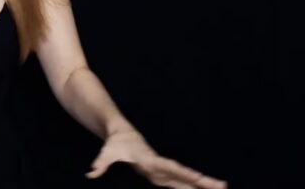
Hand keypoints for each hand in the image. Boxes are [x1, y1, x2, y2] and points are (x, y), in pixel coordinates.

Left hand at [86, 130, 227, 188]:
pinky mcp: (162, 173)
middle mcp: (160, 165)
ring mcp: (163, 170)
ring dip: (202, 185)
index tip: (199, 178)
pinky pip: (180, 181)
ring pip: (185, 179)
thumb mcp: (107, 153)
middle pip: (185, 174)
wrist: (121, 133)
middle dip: (203, 181)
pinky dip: (192, 186)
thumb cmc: (115, 144)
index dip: (186, 175)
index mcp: (151, 161)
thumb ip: (100, 163)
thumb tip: (91, 173)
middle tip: (224, 186)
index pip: (172, 169)